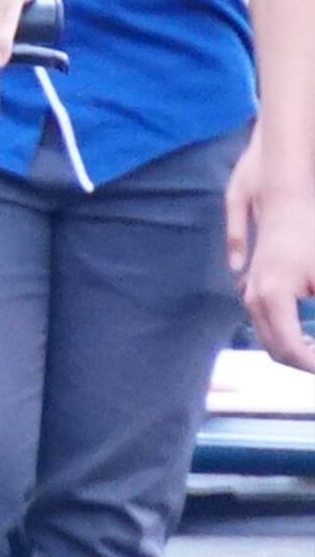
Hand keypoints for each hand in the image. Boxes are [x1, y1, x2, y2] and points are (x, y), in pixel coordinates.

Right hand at [235, 143, 314, 372]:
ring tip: (314, 350)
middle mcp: (253, 296)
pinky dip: (283, 330)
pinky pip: (264, 316)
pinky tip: (303, 330)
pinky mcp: (252, 279)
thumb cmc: (308, 228)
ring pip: (266, 332)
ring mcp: (249, 287)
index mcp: (272, 298)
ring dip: (292, 346)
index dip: (312, 366)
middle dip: (302, 361)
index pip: (291, 350)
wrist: (284, 191)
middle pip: (273, 347)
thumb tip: (314, 331)